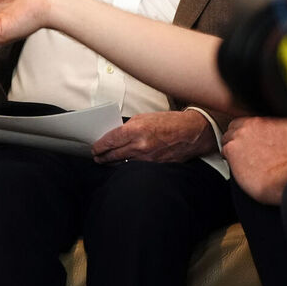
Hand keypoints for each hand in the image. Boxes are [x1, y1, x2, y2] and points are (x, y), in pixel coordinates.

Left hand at [92, 110, 215, 163]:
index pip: (110, 141)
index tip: (95, 148)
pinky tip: (123, 165)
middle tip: (97, 157)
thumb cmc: (169, 122)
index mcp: (136, 130)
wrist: (191, 132)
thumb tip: (115, 136)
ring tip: (106, 162)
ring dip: (113, 163)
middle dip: (103, 157)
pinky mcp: (155, 166)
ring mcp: (148, 158)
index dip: (100, 146)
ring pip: (123, 164)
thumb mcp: (144, 118)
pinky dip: (128, 166)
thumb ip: (128, 127)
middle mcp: (140, 146)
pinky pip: (136, 167)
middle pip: (114, 155)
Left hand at [221, 116, 286, 204]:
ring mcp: (240, 135)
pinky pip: (224, 150)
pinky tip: (238, 166)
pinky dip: (228, 158)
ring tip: (243, 160)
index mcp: (270, 119)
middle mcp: (253, 124)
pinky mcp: (231, 149)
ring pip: (228, 137)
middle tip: (246, 152)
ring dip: (234, 147)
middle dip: (240, 138)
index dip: (251, 131)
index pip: (251, 119)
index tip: (255, 141)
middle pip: (237, 126)